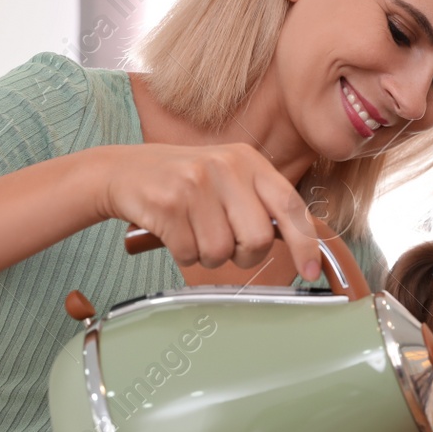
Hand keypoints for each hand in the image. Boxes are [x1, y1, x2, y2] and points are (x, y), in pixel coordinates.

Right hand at [101, 142, 321, 279]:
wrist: (121, 170)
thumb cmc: (182, 181)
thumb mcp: (226, 177)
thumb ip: (260, 202)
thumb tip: (300, 243)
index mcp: (247, 160)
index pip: (290, 205)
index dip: (305, 243)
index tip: (311, 270)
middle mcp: (224, 166)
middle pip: (259, 239)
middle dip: (245, 255)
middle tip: (228, 245)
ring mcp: (195, 183)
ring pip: (222, 252)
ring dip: (209, 256)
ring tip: (194, 232)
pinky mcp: (167, 203)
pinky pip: (190, 254)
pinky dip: (184, 254)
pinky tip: (174, 232)